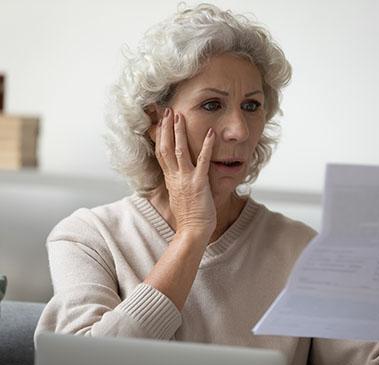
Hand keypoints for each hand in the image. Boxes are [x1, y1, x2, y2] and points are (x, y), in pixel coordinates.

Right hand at [154, 107, 215, 239]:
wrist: (192, 231)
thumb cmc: (188, 217)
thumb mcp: (178, 196)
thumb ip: (177, 183)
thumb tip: (176, 176)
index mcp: (170, 179)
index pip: (161, 153)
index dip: (160, 136)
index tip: (160, 122)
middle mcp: (175, 177)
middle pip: (166, 147)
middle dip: (166, 128)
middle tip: (168, 111)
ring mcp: (186, 179)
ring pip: (180, 150)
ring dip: (179, 132)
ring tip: (180, 115)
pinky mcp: (199, 183)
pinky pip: (203, 161)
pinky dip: (206, 146)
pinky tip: (210, 134)